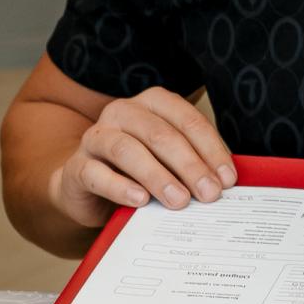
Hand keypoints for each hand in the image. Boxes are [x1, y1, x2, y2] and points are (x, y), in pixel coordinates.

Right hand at [48, 88, 236, 227]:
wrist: (89, 188)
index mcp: (153, 103)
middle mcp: (123, 112)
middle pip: (161, 135)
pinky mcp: (76, 166)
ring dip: (158, 176)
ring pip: (127, 150)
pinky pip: (96, 174)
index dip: (211, 149)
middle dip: (190, 165)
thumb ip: (194, 161)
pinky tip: (140, 201)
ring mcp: (96, 137)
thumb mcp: (170, 160)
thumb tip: (225, 181)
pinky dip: (120, 187)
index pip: (188, 121)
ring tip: (179, 200)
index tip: (228, 178)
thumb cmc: (140, 168)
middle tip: (209, 193)